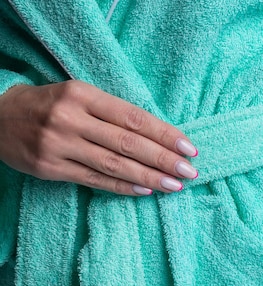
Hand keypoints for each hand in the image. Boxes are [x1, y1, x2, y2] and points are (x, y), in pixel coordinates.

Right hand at [0, 80, 198, 194]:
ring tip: (174, 185)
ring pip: (113, 165)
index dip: (163, 134)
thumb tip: (157, 135)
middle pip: (127, 143)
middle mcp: (70, 119)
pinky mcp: (50, 168)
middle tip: (190, 171)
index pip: (133, 117)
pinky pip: (93, 181)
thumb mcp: (77, 95)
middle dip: (163, 159)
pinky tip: (144, 191)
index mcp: (82, 94)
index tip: (188, 147)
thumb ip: (111, 111)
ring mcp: (58, 145)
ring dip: (148, 177)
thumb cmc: (49, 104)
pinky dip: (122, 187)